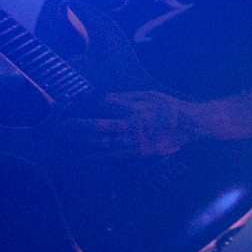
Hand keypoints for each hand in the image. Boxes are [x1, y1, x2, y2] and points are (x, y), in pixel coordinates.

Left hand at [54, 90, 200, 155]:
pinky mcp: (139, 152)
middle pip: (98, 133)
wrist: (190, 126)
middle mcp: (131, 131)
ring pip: (103, 146)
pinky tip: (87, 154)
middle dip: (77, 131)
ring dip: (83, 144)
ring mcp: (134, 144)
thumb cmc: (170, 108)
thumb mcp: (149, 96)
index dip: (82, 119)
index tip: (67, 117)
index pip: (101, 117)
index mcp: (133, 115)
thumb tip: (103, 100)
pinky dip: (99, 155)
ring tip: (68, 141)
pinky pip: (114, 155)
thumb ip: (125, 98)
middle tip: (60, 129)